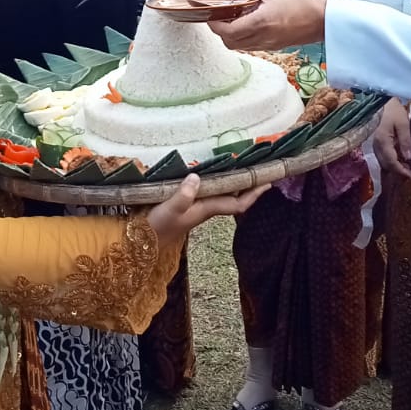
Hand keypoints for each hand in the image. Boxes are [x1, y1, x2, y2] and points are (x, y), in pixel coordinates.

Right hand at [147, 174, 269, 242]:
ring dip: (234, 183)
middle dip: (248, 186)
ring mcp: (196, 207)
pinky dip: (216, 182)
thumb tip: (197, 177)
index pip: (238, 203)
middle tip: (260, 169)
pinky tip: (213, 173)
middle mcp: (206, 208)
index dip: (254, 194)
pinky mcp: (186, 204)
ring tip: (242, 167)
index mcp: (207, 209)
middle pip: (234, 197)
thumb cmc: (157, 227)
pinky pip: (209, 191)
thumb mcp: (169, 210)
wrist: (141, 242)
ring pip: (222, 194)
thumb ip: (183, 195)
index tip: (268, 182)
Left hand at [209, 0, 328, 50]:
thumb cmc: (302, 3)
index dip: (214, 24)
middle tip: (220, 16)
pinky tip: (251, 22)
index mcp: (259, 23)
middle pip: (230, 43)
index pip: (226, 31)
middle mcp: (262, 38)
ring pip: (240, 46)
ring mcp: (268, 45)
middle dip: (221, 31)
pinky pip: (252, 45)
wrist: (324, 20)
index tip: (211, 14)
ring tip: (236, 18)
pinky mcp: (275, 46)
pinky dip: (245, 37)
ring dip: (233, 35)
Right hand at [372, 99, 410, 182]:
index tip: (410, 176)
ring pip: (382, 161)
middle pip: (385, 165)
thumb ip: (405, 141)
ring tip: (404, 168)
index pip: (391, 162)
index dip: (400, 171)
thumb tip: (409, 158)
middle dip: (396, 172)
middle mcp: (375, 145)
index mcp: (383, 141)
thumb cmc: (391, 109)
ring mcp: (372, 144)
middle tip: (408, 174)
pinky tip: (396, 159)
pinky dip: (388, 161)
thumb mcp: (403, 123)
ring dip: (392, 167)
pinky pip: (380, 155)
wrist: (378, 99)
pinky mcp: (373, 141)